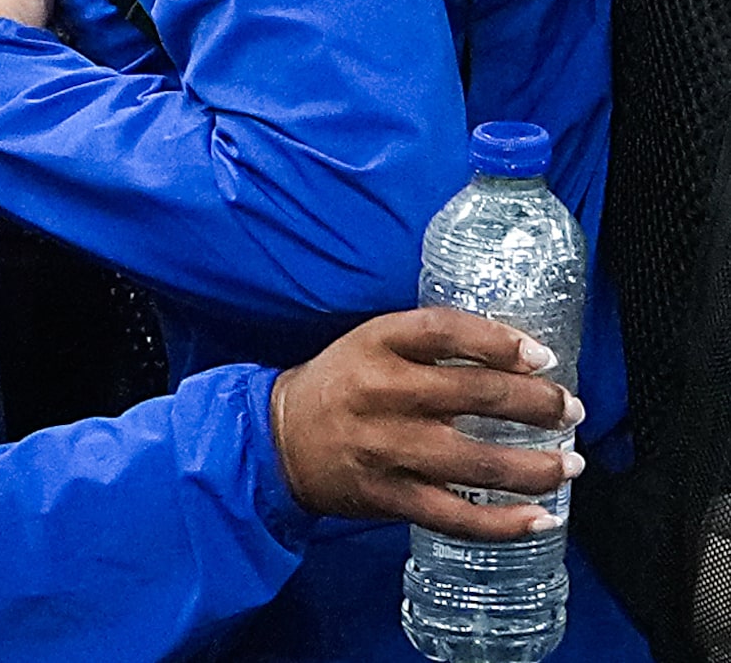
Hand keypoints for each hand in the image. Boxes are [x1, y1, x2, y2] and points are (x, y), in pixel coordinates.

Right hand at [270, 309, 582, 538]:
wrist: (283, 438)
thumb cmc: (341, 383)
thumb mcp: (372, 342)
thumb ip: (430, 345)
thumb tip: (512, 355)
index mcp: (377, 343)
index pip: (445, 331)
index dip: (498, 340)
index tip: (541, 355)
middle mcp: (382, 392)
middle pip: (473, 395)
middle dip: (536, 403)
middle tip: (570, 408)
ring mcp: (386, 448)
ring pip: (475, 462)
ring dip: (534, 467)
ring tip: (570, 464)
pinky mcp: (388, 496)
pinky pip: (456, 517)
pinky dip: (503, 523)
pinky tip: (539, 519)